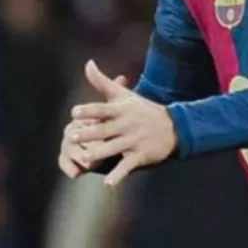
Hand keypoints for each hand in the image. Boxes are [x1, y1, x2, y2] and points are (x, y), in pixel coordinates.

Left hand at [70, 60, 177, 187]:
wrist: (174, 127)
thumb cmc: (143, 109)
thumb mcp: (124, 95)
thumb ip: (103, 82)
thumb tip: (88, 63)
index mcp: (121, 110)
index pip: (103, 109)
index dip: (89, 110)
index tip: (75, 112)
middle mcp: (126, 125)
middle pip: (105, 129)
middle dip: (89, 133)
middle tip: (73, 137)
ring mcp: (133, 141)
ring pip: (113, 148)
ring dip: (100, 153)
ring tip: (86, 158)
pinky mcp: (140, 156)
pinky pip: (127, 166)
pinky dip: (118, 175)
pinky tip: (108, 184)